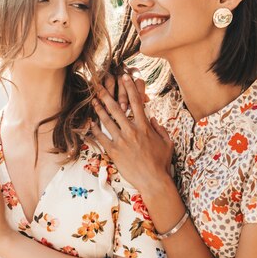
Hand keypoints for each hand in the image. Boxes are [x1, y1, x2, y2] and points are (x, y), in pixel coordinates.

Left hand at [91, 74, 172, 195]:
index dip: (130, 88)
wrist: (153, 180)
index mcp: (145, 127)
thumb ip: (160, 129)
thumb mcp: (167, 143)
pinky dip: (94, 130)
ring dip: (99, 109)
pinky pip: (102, 138)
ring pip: (107, 121)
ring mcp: (122, 141)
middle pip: (117, 108)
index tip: (124, 77)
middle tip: (99, 85)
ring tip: (92, 100)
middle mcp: (132, 130)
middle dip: (107, 94)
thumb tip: (153, 120)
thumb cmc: (162, 163)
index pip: (136, 102)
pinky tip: (89, 123)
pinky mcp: (114, 151)